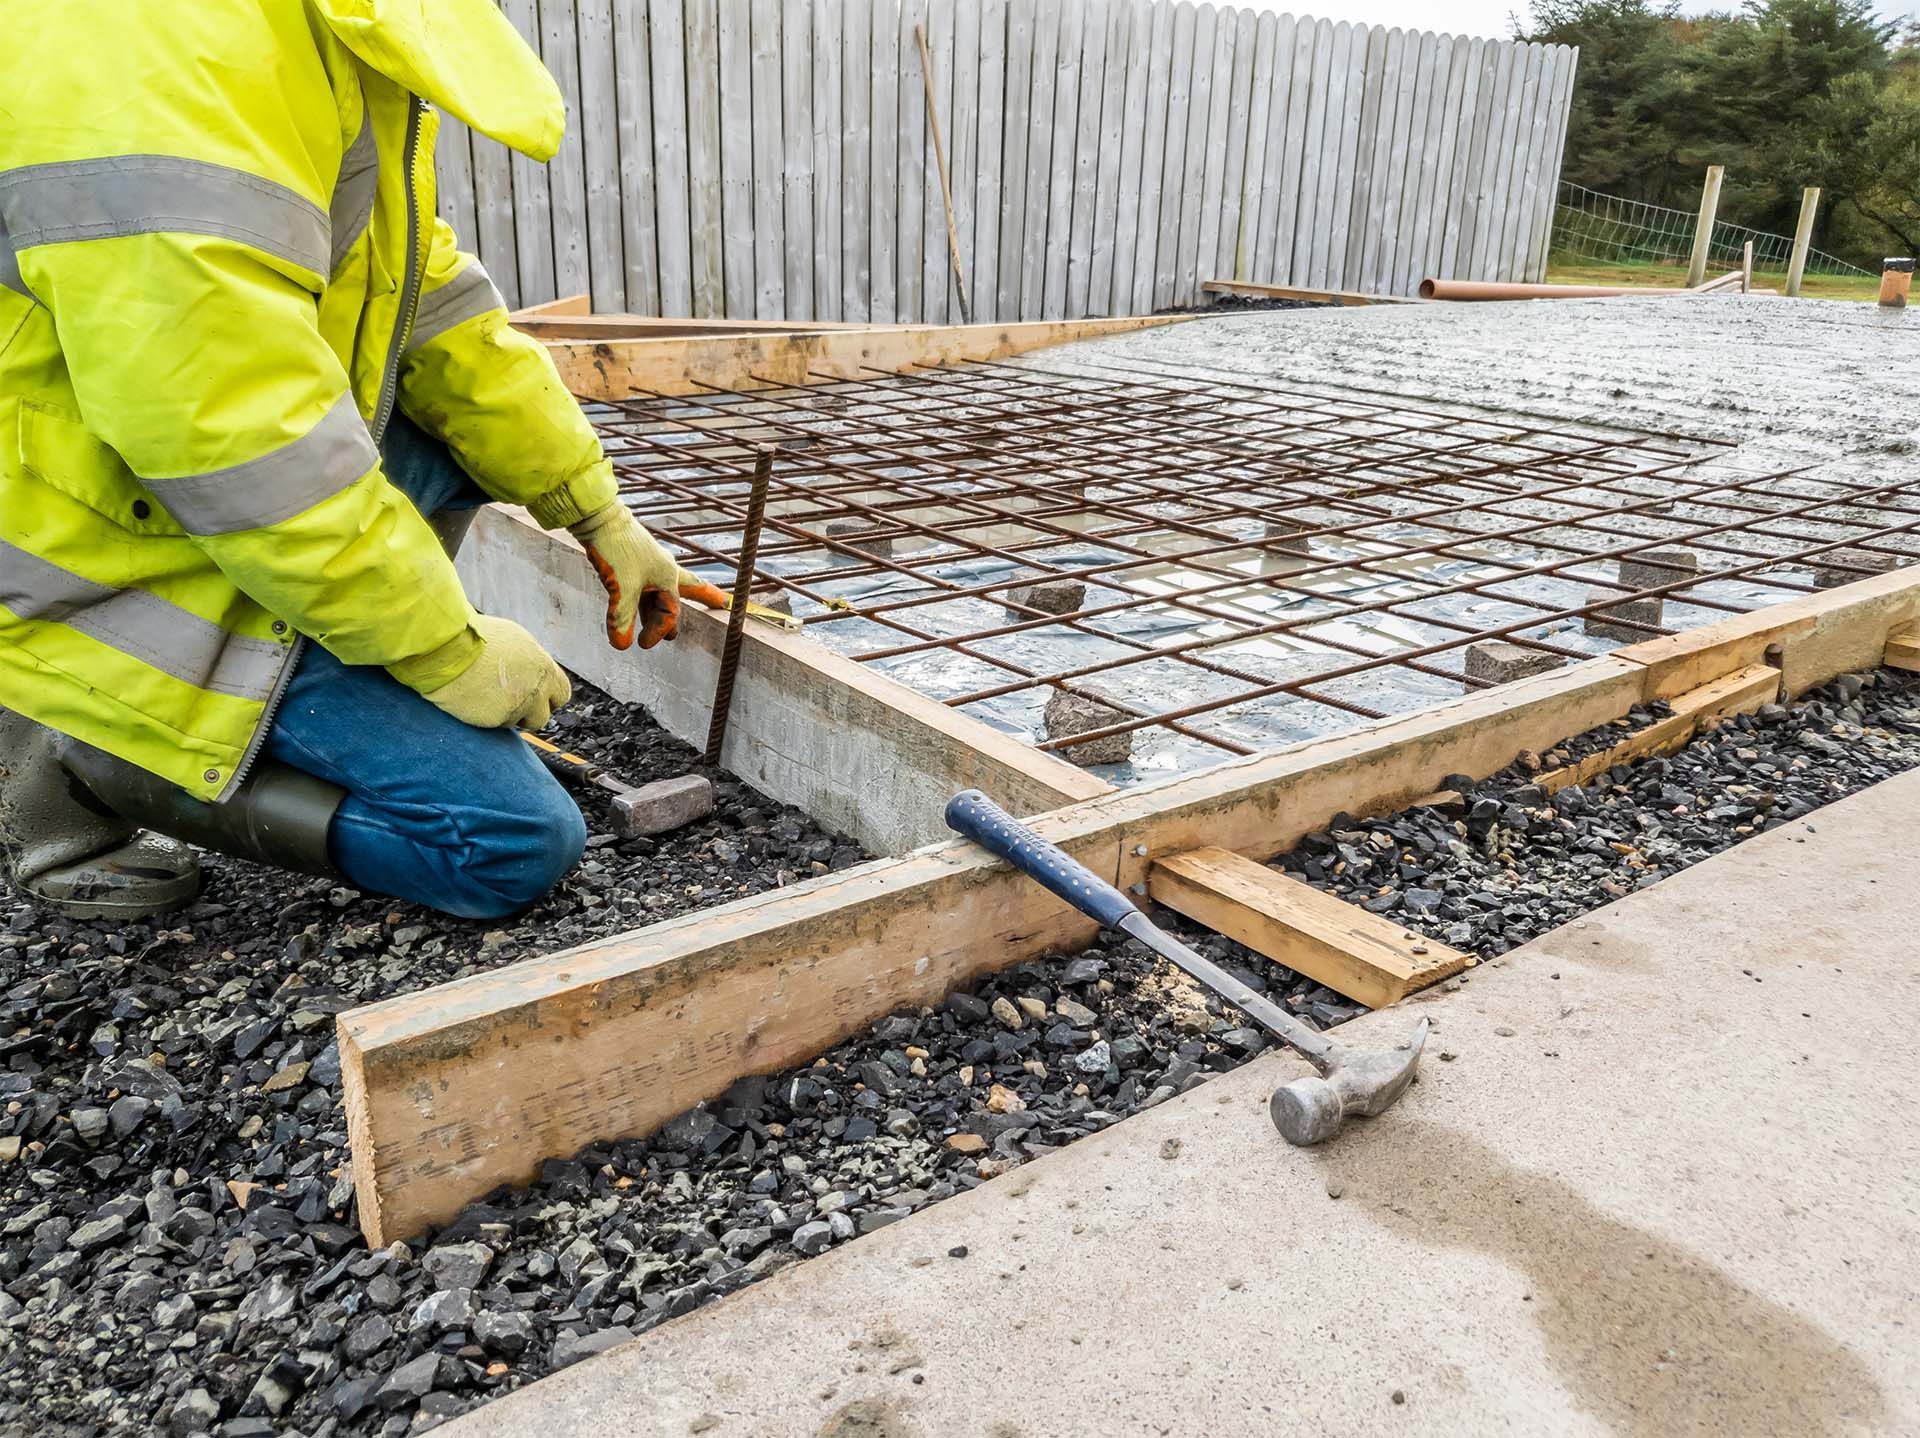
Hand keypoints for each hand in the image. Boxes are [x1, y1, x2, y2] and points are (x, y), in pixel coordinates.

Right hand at [416, 615, 570, 729]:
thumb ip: (532, 662)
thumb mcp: (516, 642)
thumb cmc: (478, 638)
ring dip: (505, 714)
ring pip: (517, 722)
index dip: (548, 697)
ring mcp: (517, 707)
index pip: (561, 694)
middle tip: (512, 703)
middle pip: (543, 716)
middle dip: (530, 713)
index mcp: (544, 668)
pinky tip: (474, 699)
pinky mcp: (495, 720)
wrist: (449, 648)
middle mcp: (536, 690)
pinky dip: (487, 716)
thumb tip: (537, 673)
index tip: (536, 696)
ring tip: (486, 694)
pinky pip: (495, 725)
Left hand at [569, 502, 724, 649]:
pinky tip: (637, 603)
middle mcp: (662, 569)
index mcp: (668, 576)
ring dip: (660, 609)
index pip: (670, 611)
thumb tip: (622, 645)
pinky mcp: (631, 560)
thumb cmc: (617, 549)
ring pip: (660, 591)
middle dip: (701, 598)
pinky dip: (642, 600)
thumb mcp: (621, 588)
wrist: (598, 517)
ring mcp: (647, 563)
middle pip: (686, 589)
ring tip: (662, 621)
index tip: (642, 644)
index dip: (658, 630)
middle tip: (718, 603)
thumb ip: (622, 618)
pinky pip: (643, 585)